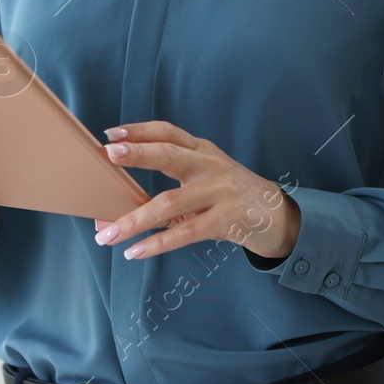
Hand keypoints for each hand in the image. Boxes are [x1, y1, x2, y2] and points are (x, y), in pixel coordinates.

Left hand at [90, 120, 300, 261]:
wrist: (276, 215)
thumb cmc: (231, 195)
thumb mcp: (206, 177)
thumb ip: (171, 187)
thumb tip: (119, 208)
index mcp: (202, 150)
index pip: (168, 132)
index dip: (139, 131)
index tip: (111, 135)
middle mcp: (209, 166)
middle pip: (169, 155)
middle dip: (138, 154)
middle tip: (110, 156)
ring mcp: (219, 193)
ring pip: (170, 203)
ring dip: (134, 220)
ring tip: (107, 234)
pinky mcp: (225, 220)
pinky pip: (185, 234)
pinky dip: (156, 244)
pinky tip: (134, 251)